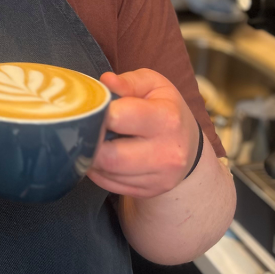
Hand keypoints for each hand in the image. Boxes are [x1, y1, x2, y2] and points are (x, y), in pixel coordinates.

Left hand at [87, 69, 200, 198]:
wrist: (189, 145)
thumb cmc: (166, 108)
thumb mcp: (154, 84)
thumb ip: (129, 81)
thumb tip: (105, 81)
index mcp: (166, 119)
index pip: (119, 118)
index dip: (98, 112)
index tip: (91, 108)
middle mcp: (166, 153)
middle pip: (109, 157)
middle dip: (90, 142)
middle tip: (84, 129)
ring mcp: (159, 177)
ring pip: (107, 174)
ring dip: (92, 157)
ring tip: (95, 140)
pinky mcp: (149, 192)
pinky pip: (110, 185)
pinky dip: (99, 171)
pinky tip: (102, 156)